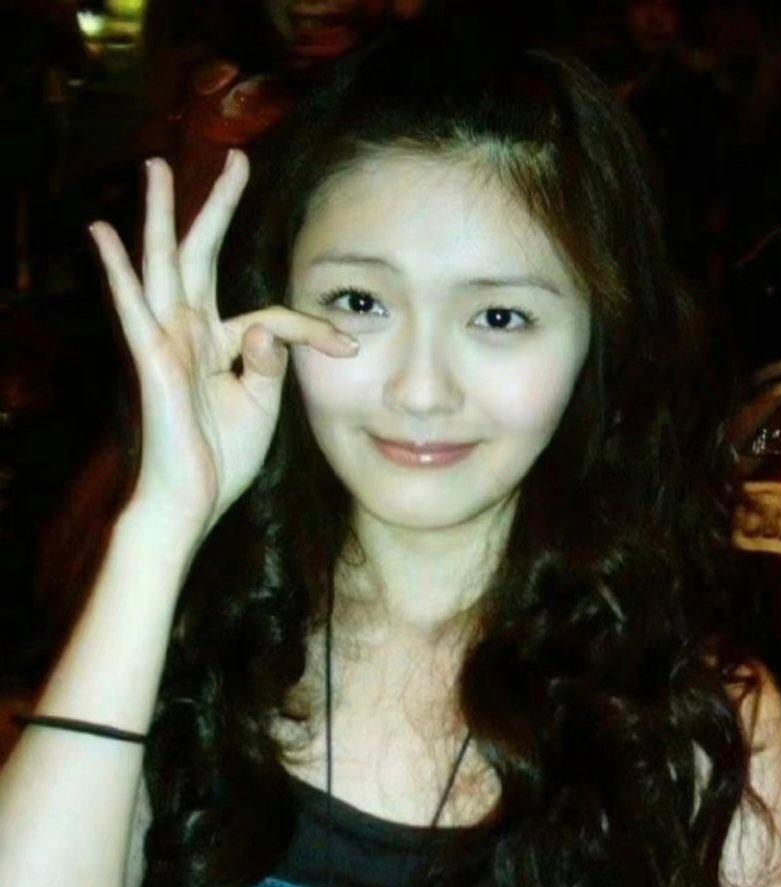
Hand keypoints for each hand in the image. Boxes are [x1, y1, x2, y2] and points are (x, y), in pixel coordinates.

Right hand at [88, 151, 359, 545]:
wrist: (192, 502)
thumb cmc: (222, 458)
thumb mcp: (261, 405)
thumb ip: (268, 364)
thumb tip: (269, 331)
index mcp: (217, 346)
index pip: (270, 316)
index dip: (311, 326)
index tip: (345, 344)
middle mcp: (188, 334)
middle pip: (200, 257)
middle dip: (217, 207)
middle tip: (235, 159)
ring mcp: (167, 344)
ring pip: (164, 266)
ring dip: (160, 214)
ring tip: (157, 166)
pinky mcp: (152, 362)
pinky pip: (133, 310)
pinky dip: (118, 271)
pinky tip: (105, 233)